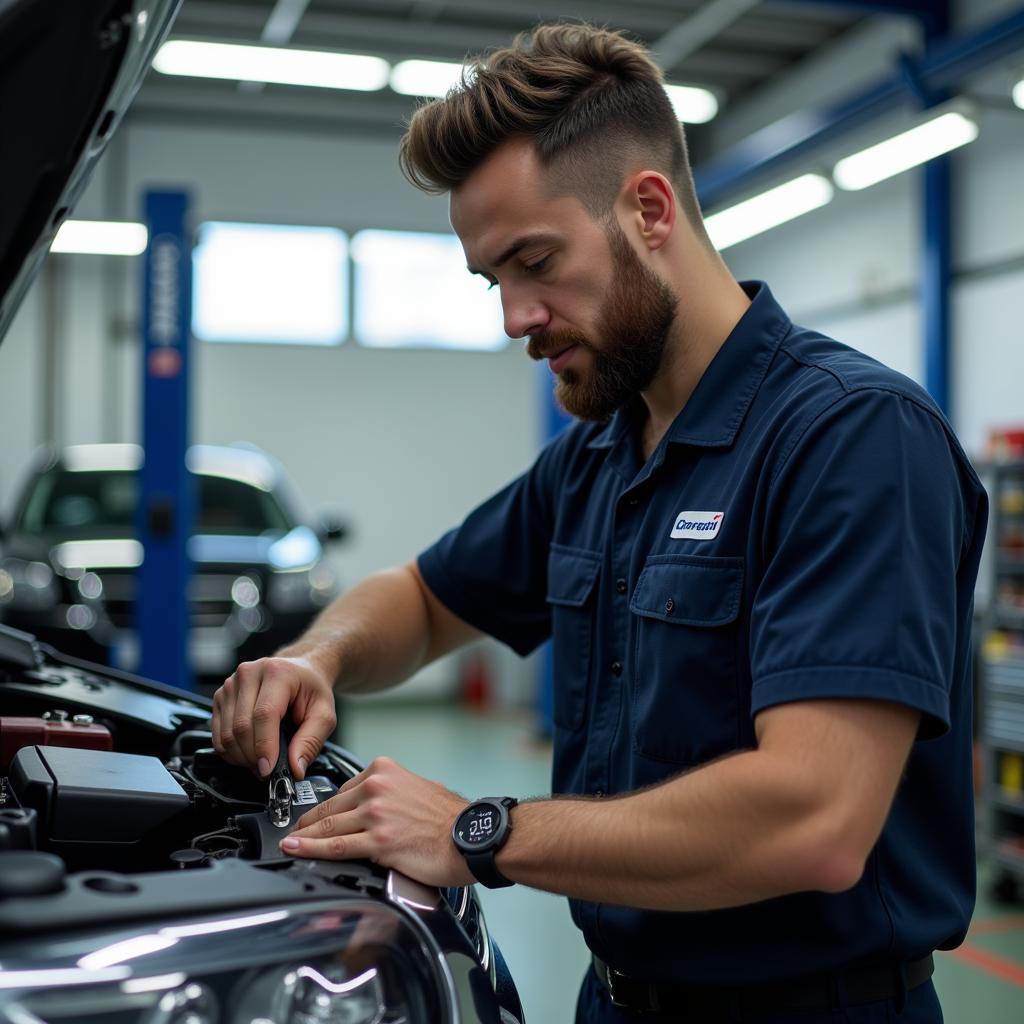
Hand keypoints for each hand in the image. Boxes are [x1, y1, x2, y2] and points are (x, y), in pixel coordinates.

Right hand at [211, 655, 336, 778]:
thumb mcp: (324, 714)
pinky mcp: (220, 697)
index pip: (264, 715)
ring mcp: (231, 684)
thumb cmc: (311, 690)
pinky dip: (230, 751)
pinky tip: (248, 752)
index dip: (264, 747)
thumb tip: (295, 768)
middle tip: (269, 769)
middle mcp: (249, 674)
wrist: (300, 672)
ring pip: (226, 734)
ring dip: (241, 757)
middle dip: (254, 757)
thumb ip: (311, 741)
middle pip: (241, 727)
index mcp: (278, 673)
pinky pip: (217, 735)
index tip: (268, 769)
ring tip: (261, 760)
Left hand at [280, 756, 473, 886]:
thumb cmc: (450, 818)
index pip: (342, 789)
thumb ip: (388, 792)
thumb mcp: (416, 787)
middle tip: (294, 831)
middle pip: (330, 807)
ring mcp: (376, 814)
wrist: (471, 836)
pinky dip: (310, 848)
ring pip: (328, 826)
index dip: (325, 806)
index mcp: (384, 770)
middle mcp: (376, 787)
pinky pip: (336, 845)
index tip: (314, 815)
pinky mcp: (378, 841)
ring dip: (303, 836)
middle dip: (308, 821)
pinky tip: (296, 848)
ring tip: (289, 842)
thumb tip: (370, 807)